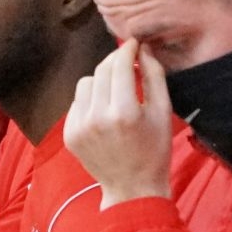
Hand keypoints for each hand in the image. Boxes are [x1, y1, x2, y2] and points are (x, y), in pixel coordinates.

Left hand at [66, 40, 173, 208]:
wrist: (132, 188)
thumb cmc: (154, 150)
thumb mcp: (163, 112)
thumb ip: (153, 76)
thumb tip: (142, 49)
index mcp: (124, 112)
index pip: (119, 64)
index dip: (127, 49)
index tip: (134, 44)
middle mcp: (97, 117)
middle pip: (102, 70)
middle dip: (116, 60)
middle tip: (128, 61)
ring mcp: (79, 127)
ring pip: (86, 83)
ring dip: (102, 80)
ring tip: (117, 91)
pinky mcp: (69, 134)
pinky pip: (77, 102)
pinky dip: (91, 100)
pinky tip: (105, 111)